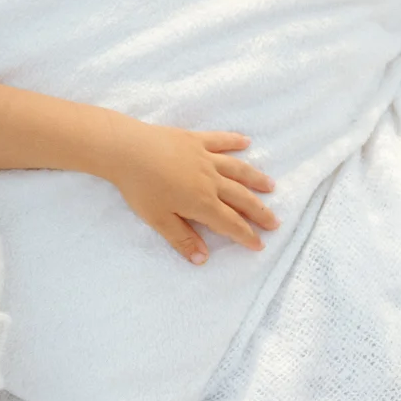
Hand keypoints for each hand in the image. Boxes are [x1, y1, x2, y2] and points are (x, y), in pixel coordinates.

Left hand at [105, 122, 279, 264]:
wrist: (126, 150)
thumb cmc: (140, 188)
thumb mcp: (158, 219)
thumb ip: (182, 239)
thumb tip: (203, 260)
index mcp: (202, 203)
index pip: (230, 223)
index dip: (246, 236)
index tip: (259, 244)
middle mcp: (211, 180)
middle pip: (241, 198)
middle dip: (259, 212)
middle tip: (275, 222)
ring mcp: (204, 158)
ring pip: (238, 169)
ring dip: (255, 179)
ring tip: (270, 186)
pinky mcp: (194, 140)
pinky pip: (220, 141)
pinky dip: (234, 141)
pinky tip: (246, 142)